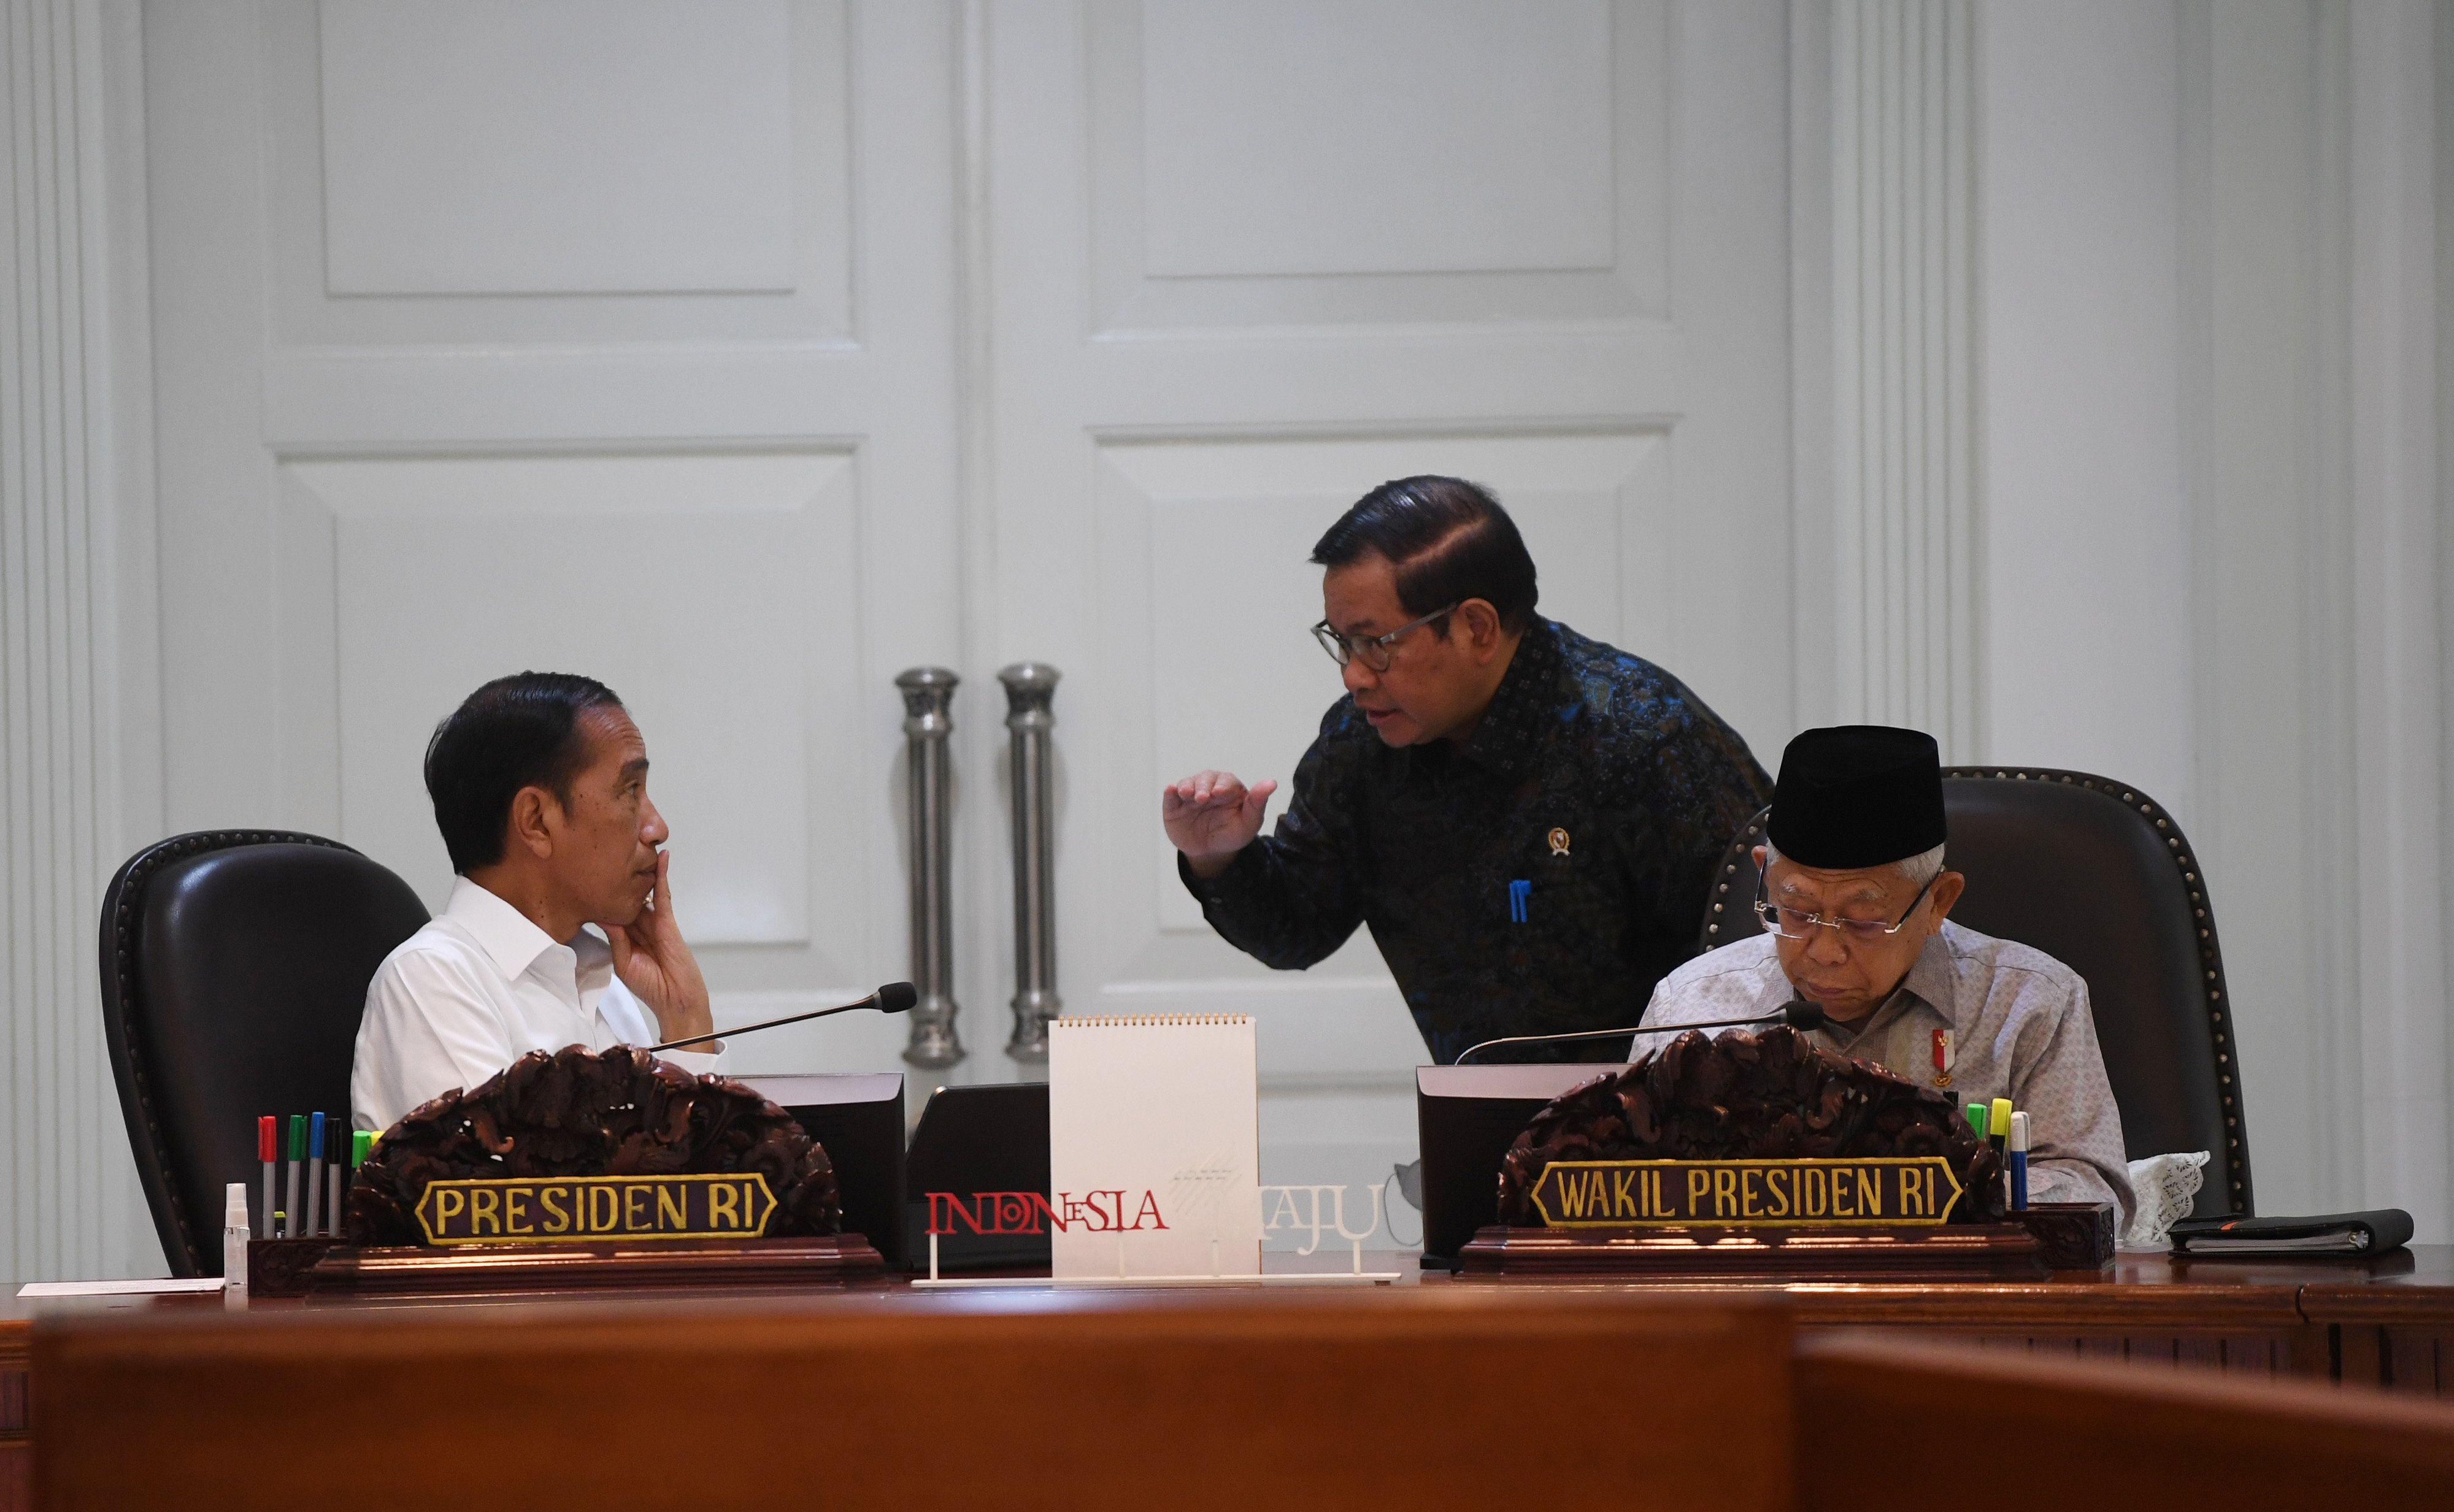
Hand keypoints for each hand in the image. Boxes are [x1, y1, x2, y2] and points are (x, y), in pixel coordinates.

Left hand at [608, 850, 714, 1049]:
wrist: (675, 999)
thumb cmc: (650, 986)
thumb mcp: (623, 962)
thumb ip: (615, 937)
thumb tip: (602, 912)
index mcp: (624, 934)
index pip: (610, 908)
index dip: (599, 892)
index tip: (585, 875)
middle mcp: (638, 924)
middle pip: (625, 894)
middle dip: (617, 876)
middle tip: (605, 851)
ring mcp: (654, 921)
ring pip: (643, 890)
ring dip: (640, 869)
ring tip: (633, 844)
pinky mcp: (667, 921)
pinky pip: (663, 895)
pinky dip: (662, 876)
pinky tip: (661, 858)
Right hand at [1162, 771, 1277, 878]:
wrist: (1212, 853)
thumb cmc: (1233, 834)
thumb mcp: (1249, 823)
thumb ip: (1258, 803)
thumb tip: (1272, 783)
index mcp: (1229, 789)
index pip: (1227, 781)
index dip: (1223, 785)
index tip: (1220, 793)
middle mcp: (1209, 787)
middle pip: (1205, 778)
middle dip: (1203, 786)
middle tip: (1203, 798)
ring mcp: (1191, 796)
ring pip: (1187, 783)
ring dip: (1187, 786)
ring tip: (1187, 794)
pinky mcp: (1174, 806)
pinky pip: (1170, 796)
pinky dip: (1170, 792)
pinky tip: (1171, 790)